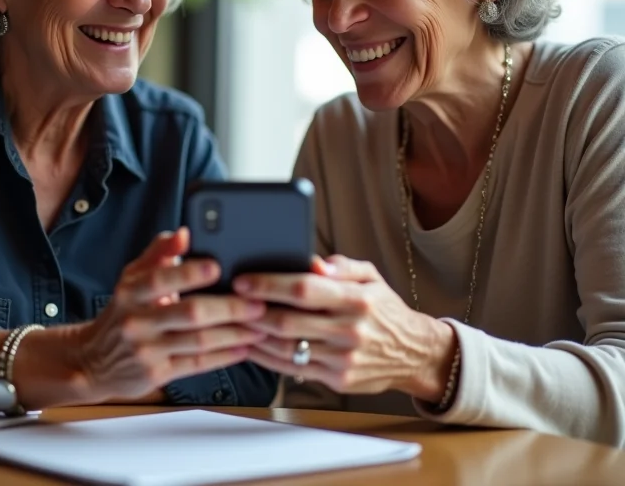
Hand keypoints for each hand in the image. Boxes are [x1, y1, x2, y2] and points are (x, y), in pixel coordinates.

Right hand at [75, 228, 265, 402]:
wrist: (94, 361)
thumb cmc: (124, 311)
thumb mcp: (133, 277)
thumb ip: (159, 253)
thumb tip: (184, 232)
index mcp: (131, 292)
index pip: (161, 279)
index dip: (189, 273)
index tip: (217, 266)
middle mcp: (137, 321)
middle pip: (189, 313)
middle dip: (228, 308)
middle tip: (258, 303)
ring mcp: (147, 351)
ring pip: (199, 342)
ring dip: (235, 334)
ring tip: (261, 326)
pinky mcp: (157, 374)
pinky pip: (197, 365)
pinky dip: (224, 356)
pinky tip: (245, 348)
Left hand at [233, 255, 456, 401]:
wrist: (414, 353)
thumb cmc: (384, 309)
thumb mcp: (370, 276)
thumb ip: (340, 266)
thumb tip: (311, 262)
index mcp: (356, 299)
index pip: (304, 289)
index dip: (270, 284)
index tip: (244, 280)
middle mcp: (349, 330)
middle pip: (288, 321)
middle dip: (253, 311)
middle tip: (230, 301)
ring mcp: (343, 359)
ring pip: (286, 348)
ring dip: (255, 335)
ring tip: (234, 321)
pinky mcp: (338, 381)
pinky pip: (293, 369)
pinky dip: (267, 357)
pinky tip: (252, 344)